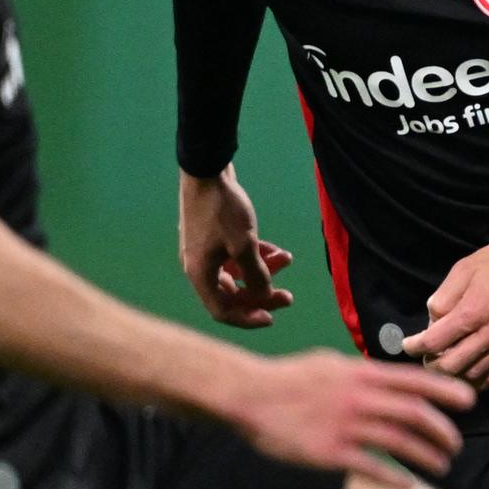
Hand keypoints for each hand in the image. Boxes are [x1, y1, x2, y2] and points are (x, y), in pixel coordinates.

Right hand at [177, 166, 294, 328]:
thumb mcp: (245, 245)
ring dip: (264, 271)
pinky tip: (280, 251)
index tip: (272, 317)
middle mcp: (199, 267)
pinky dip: (258, 256)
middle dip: (262, 295)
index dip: (247, 318)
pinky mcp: (214, 238)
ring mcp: (206, 252)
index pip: (222, 310)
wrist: (207, 171)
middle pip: (232, 294)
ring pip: (238, 273)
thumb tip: (264, 295)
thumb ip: (256, 275)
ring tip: (288, 261)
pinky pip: (237, 256)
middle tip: (289, 296)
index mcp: (199, 274)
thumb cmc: (223, 209)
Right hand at [228, 349, 473, 486]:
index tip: (470, 401)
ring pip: (399, 443)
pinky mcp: (329, 452)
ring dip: (427, 456)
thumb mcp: (330, 363)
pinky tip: (409, 486)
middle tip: (455, 445)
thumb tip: (390, 379)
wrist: (248, 394)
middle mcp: (358, 398)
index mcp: (360, 374)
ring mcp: (344, 425)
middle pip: (415, 414)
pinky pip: (371, 468)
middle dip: (443, 431)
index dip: (445, 391)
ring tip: (442, 465)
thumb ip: (362, 373)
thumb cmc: (288, 378)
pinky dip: (395, 478)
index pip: (414, 381)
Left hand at [405, 228, 488, 387]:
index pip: (433, 342)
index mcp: (472, 311)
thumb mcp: (465, 268)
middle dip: (431, 365)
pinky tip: (468, 372)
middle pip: (450, 367)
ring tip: (445, 364)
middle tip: (426, 357)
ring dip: (453, 375)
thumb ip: (444, 296)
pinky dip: (477, 380)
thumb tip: (432, 320)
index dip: (414, 347)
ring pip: (472, 376)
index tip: (408, 345)